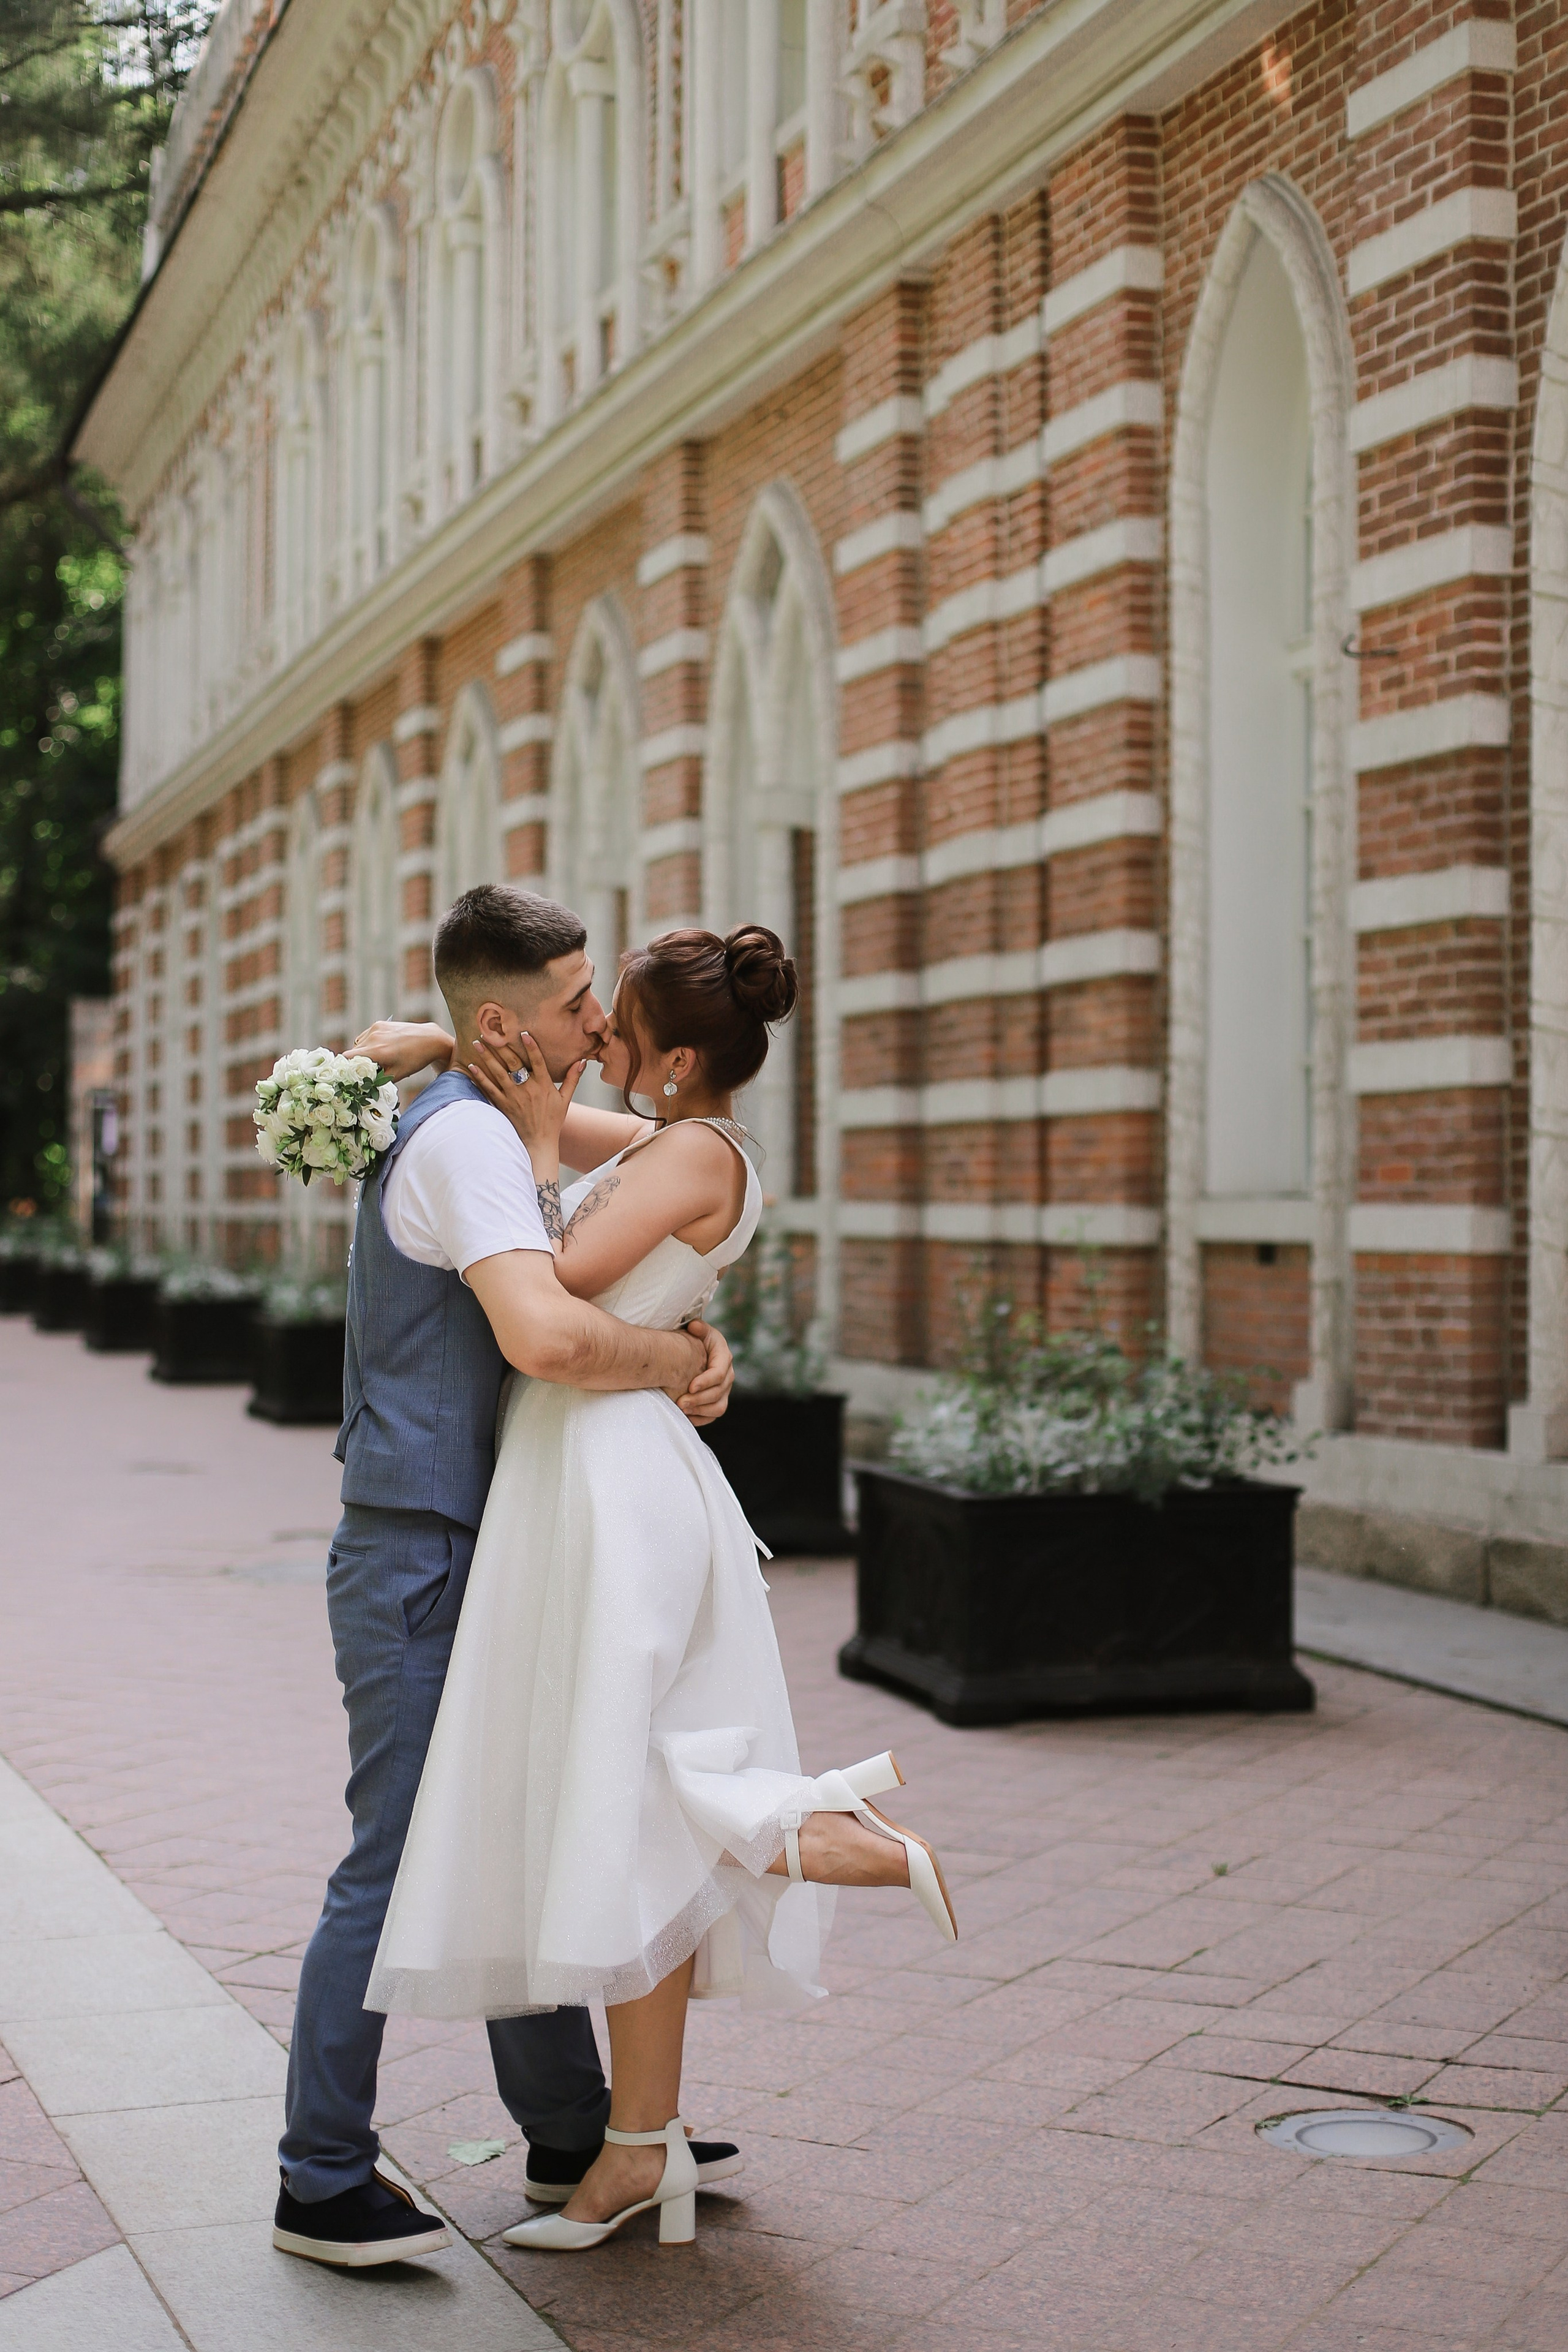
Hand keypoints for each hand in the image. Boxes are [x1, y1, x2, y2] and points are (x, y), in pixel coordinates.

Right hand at [351, 1020, 454, 1080]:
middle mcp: (373, 1037)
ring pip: (358, 1044)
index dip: (347, 1067)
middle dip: (358, 1062)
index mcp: (377, 1051)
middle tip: (369, 1070)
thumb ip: (376, 1080)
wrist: (429, 1039)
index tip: (351, 1075)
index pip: (348, 1058)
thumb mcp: (397, 1074)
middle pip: (353, 1052)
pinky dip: (368, 1044)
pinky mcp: (379, 1024)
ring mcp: (376, 1028)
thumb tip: (361, 1085)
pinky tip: (381, 1048)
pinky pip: (365, 1036)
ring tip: (378, 1059)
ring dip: (363, 1053)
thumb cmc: (415, 1059)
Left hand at [467, 1029, 585, 1164]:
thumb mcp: (565, 1099)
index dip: (531, 1046)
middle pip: (514, 1063)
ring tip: (477, 1043)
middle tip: (490, 1032)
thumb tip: (581, 1061)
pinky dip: (480, 1077)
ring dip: (487, 1057)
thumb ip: (572, 1078)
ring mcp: (514, 1097)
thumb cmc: (553, 1120)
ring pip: (498, 1072)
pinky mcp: (503, 1105)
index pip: (538, 1061)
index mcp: (544, 1085)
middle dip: (501, 1046)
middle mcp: (528, 1089)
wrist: (538, 1142)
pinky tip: (471, 1066)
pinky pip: (489, 1088)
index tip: (523, 1032)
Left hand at [675, 1320, 733, 1423]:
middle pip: (718, 1392)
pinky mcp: (717, 1401)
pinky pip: (712, 1415)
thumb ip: (697, 1328)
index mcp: (724, 1357)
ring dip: (700, 1411)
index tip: (690, 1386)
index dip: (706, 1381)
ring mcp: (723, 1390)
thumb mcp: (696, 1329)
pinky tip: (685, 1416)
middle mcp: (727, 1375)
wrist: (692, 1351)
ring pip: (719, 1407)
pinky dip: (700, 1419)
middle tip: (680, 1402)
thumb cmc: (693, 1338)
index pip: (719, 1373)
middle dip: (699, 1399)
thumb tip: (694, 1326)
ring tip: (682, 1409)